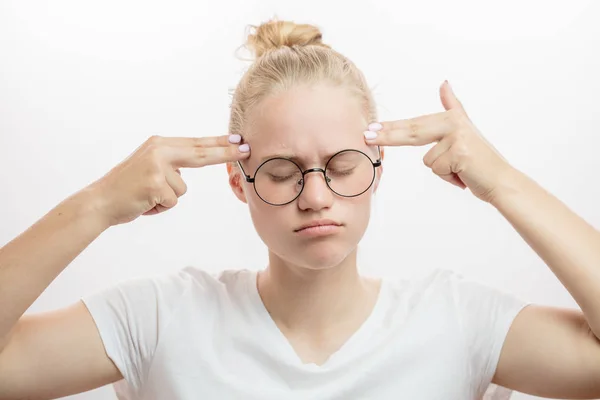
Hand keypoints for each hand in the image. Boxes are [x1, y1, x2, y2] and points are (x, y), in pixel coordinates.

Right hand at [87, 134, 249, 225]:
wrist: (100, 201)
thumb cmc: (128, 188)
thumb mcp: (150, 166)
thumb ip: (172, 162)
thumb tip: (200, 158)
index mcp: (159, 144)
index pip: (195, 144)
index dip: (218, 143)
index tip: (239, 140)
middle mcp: (158, 151)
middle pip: (199, 154)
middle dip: (225, 153)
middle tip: (246, 150)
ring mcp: (156, 167)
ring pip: (182, 190)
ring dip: (168, 199)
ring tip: (147, 197)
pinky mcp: (155, 185)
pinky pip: (172, 202)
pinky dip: (160, 208)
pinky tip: (144, 203)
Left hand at [364, 80, 514, 202]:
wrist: (501, 180)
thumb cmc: (479, 162)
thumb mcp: (465, 131)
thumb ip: (453, 107)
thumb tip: (444, 83)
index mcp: (452, 119)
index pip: (416, 123)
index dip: (393, 126)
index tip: (372, 127)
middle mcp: (454, 123)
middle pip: (414, 132)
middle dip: (389, 136)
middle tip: (367, 136)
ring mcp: (457, 136)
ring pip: (428, 161)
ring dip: (442, 171)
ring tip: (460, 170)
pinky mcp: (459, 151)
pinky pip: (437, 169)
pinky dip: (449, 178)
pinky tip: (464, 174)